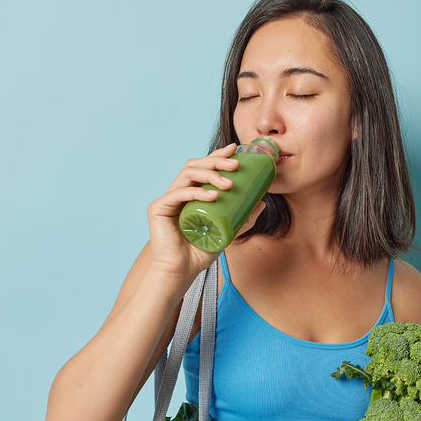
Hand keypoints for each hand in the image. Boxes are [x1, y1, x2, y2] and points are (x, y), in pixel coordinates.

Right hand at [146, 143, 265, 277]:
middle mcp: (178, 192)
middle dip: (216, 161)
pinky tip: (212, 196)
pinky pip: (179, 193)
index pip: (204, 167)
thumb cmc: (200, 252)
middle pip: (195, 165)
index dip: (217, 155)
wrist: (181, 271)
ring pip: (188, 174)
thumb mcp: (228, 232)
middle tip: (236, 165)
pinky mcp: (158, 208)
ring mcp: (167, 198)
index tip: (235, 149)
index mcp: (191, 193)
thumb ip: (243, 219)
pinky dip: (197, 192)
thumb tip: (262, 203)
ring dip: (210, 174)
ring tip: (229, 184)